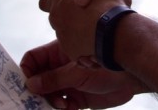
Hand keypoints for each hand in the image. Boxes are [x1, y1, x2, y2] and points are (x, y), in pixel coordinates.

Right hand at [21, 40, 142, 109]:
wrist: (131, 78)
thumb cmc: (105, 65)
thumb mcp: (76, 72)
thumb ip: (54, 79)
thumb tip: (30, 84)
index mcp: (57, 53)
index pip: (33, 59)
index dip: (26, 71)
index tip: (26, 86)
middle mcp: (60, 67)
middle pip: (38, 79)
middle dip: (37, 91)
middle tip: (38, 101)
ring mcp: (68, 82)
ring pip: (49, 94)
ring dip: (50, 102)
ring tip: (60, 104)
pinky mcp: (77, 97)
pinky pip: (62, 105)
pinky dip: (61, 109)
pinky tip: (67, 108)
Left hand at [40, 0, 131, 59]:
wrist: (116, 34)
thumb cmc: (112, 0)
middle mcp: (55, 17)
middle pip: (57, 18)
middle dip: (70, 16)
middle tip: (89, 14)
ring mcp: (63, 38)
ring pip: (67, 34)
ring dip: (78, 32)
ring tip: (98, 29)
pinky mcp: (73, 55)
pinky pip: (78, 50)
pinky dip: (86, 47)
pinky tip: (101, 42)